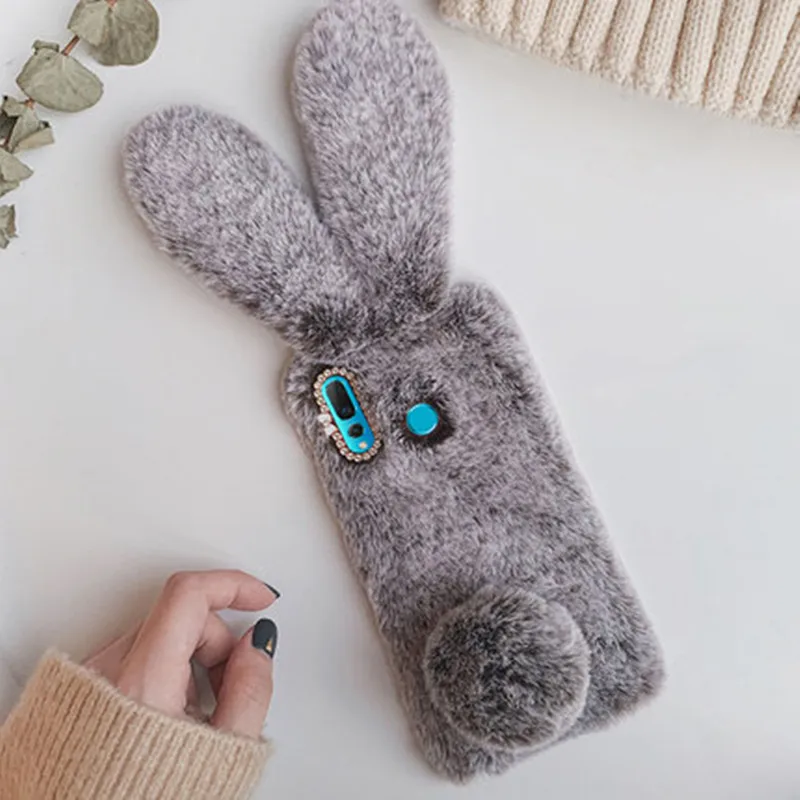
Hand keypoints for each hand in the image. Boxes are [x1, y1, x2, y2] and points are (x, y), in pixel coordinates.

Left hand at [84, 570, 278, 737]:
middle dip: (217, 641)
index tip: (260, 595)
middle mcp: (106, 672)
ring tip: (197, 713)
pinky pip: (136, 656)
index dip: (233, 584)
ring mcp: (89, 679)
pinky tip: (171, 715)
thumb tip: (259, 644)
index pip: (188, 595)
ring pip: (159, 636)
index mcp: (142, 683)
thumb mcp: (223, 753)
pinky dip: (165, 671)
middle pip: (179, 617)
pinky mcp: (81, 690)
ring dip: (191, 659)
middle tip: (229, 686)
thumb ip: (252, 689)